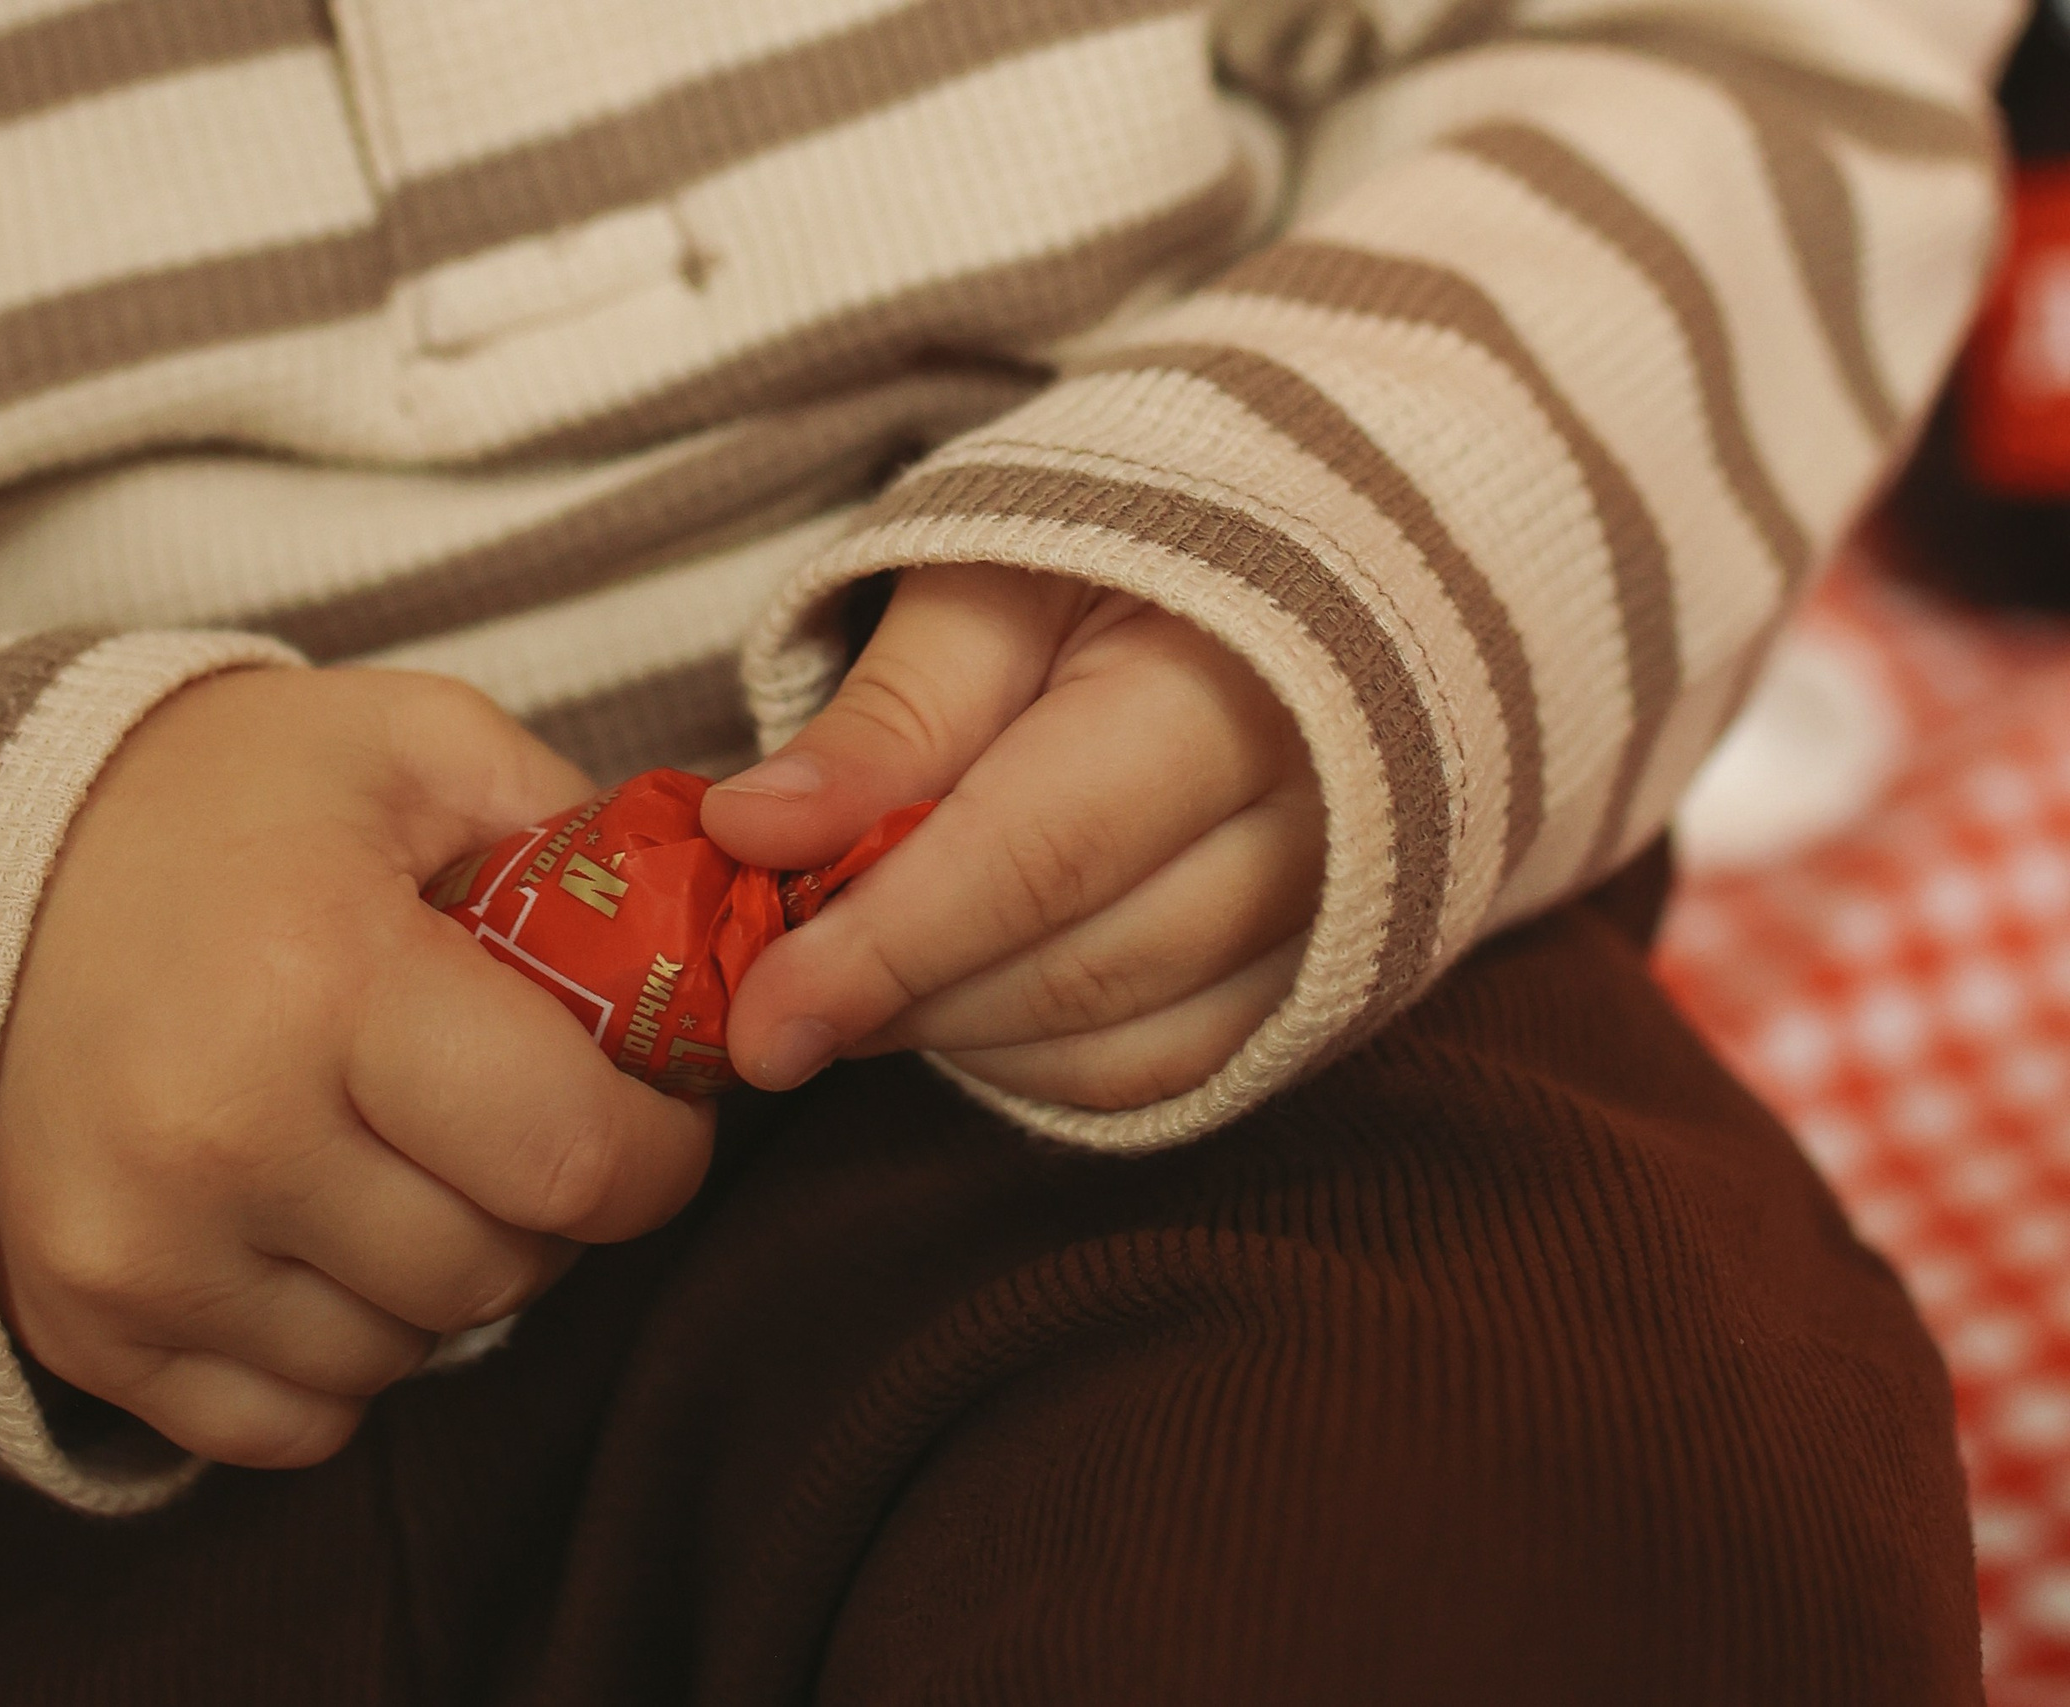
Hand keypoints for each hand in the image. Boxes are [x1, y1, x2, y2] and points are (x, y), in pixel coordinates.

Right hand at [0, 667, 713, 1467]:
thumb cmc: (215, 799)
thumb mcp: (411, 743)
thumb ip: (578, 834)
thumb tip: (710, 948)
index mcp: (323, 978)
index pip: (580, 1161)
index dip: (659, 1146)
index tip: (653, 1103)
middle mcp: (222, 1138)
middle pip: (504, 1271)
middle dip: (553, 1200)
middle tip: (517, 1111)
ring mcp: (141, 1251)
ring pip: (410, 1352)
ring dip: (447, 1271)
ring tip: (400, 1149)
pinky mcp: (88, 1325)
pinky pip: (296, 1420)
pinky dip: (341, 1346)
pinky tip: (317, 1228)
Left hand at [703, 564, 1324, 1110]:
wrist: (1311, 569)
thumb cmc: (1131, 558)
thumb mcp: (998, 583)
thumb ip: (888, 717)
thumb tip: (753, 833)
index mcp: (1239, 680)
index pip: (1042, 853)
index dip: (887, 946)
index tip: (759, 1016)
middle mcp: (1325, 817)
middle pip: (1082, 968)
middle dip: (905, 1000)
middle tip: (773, 1004)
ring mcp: (1346, 913)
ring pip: (1125, 1041)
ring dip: (962, 1036)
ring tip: (855, 980)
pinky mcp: (1332, 978)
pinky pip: (1171, 1070)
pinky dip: (1042, 1061)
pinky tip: (959, 1004)